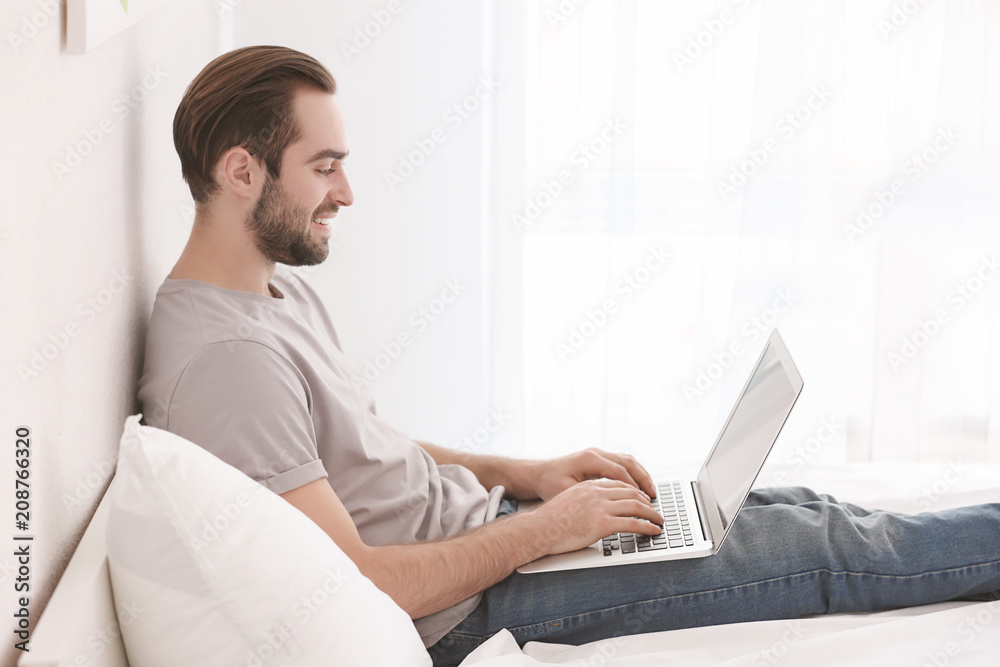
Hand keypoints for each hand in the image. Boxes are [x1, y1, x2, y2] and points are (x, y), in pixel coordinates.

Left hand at [528, 447, 656, 501]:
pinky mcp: (599, 459)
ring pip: (627, 460)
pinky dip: (633, 474)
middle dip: (643, 479)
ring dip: (641, 475)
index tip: (643, 501)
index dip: (633, 487)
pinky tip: (639, 487)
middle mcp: (596, 453)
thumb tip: (608, 504)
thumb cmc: (549, 484)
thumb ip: (587, 495)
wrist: (539, 474)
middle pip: (628, 462)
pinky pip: (622, 463)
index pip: (619, 471)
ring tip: (651, 492)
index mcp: (589, 459)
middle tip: (653, 496)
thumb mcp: (565, 492)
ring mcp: (598, 454)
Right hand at [528, 479, 663, 554]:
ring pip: (636, 506)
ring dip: (652, 514)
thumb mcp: (568, 502)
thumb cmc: (549, 521)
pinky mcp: (602, 523)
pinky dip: (647, 526)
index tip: (642, 498)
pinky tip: (653, 530)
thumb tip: (593, 509)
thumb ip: (584, 501)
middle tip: (655, 510)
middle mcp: (596, 492)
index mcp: (588, 486)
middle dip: (647, 501)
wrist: (538, 530)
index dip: (634, 491)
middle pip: (631, 492)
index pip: (619, 484)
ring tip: (659, 521)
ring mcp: (600, 507)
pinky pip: (633, 523)